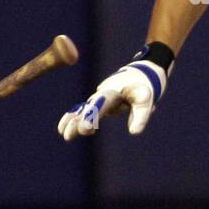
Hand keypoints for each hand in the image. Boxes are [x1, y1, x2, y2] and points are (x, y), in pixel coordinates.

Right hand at [57, 47, 171, 139]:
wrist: (139, 73)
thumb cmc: (142, 86)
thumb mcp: (145, 99)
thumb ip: (140, 115)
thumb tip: (134, 132)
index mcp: (112, 92)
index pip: (100, 106)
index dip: (91, 117)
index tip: (85, 128)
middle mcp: (102, 94)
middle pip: (87, 109)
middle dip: (78, 122)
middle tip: (68, 135)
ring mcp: (98, 98)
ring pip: (82, 110)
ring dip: (72, 121)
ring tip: (63, 133)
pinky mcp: (98, 102)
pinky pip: (83, 111)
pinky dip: (73, 117)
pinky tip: (63, 128)